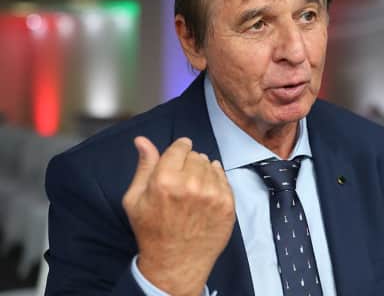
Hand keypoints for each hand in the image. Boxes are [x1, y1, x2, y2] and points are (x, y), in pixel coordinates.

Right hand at [122, 136, 235, 295]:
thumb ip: (144, 166)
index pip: (181, 147)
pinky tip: (205, 194)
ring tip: (193, 190)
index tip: (179, 155)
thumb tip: (142, 141)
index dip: (179, 150)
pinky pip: (224, 178)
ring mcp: (212, 195)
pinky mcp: (227, 204)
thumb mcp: (135, 199)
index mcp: (165, 180)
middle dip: (189, 163)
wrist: (175, 263)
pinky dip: (216, 181)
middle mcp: (190, 184)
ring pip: (211, 165)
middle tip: (182, 181)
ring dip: (203, 172)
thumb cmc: (152, 232)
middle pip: (196, 155)